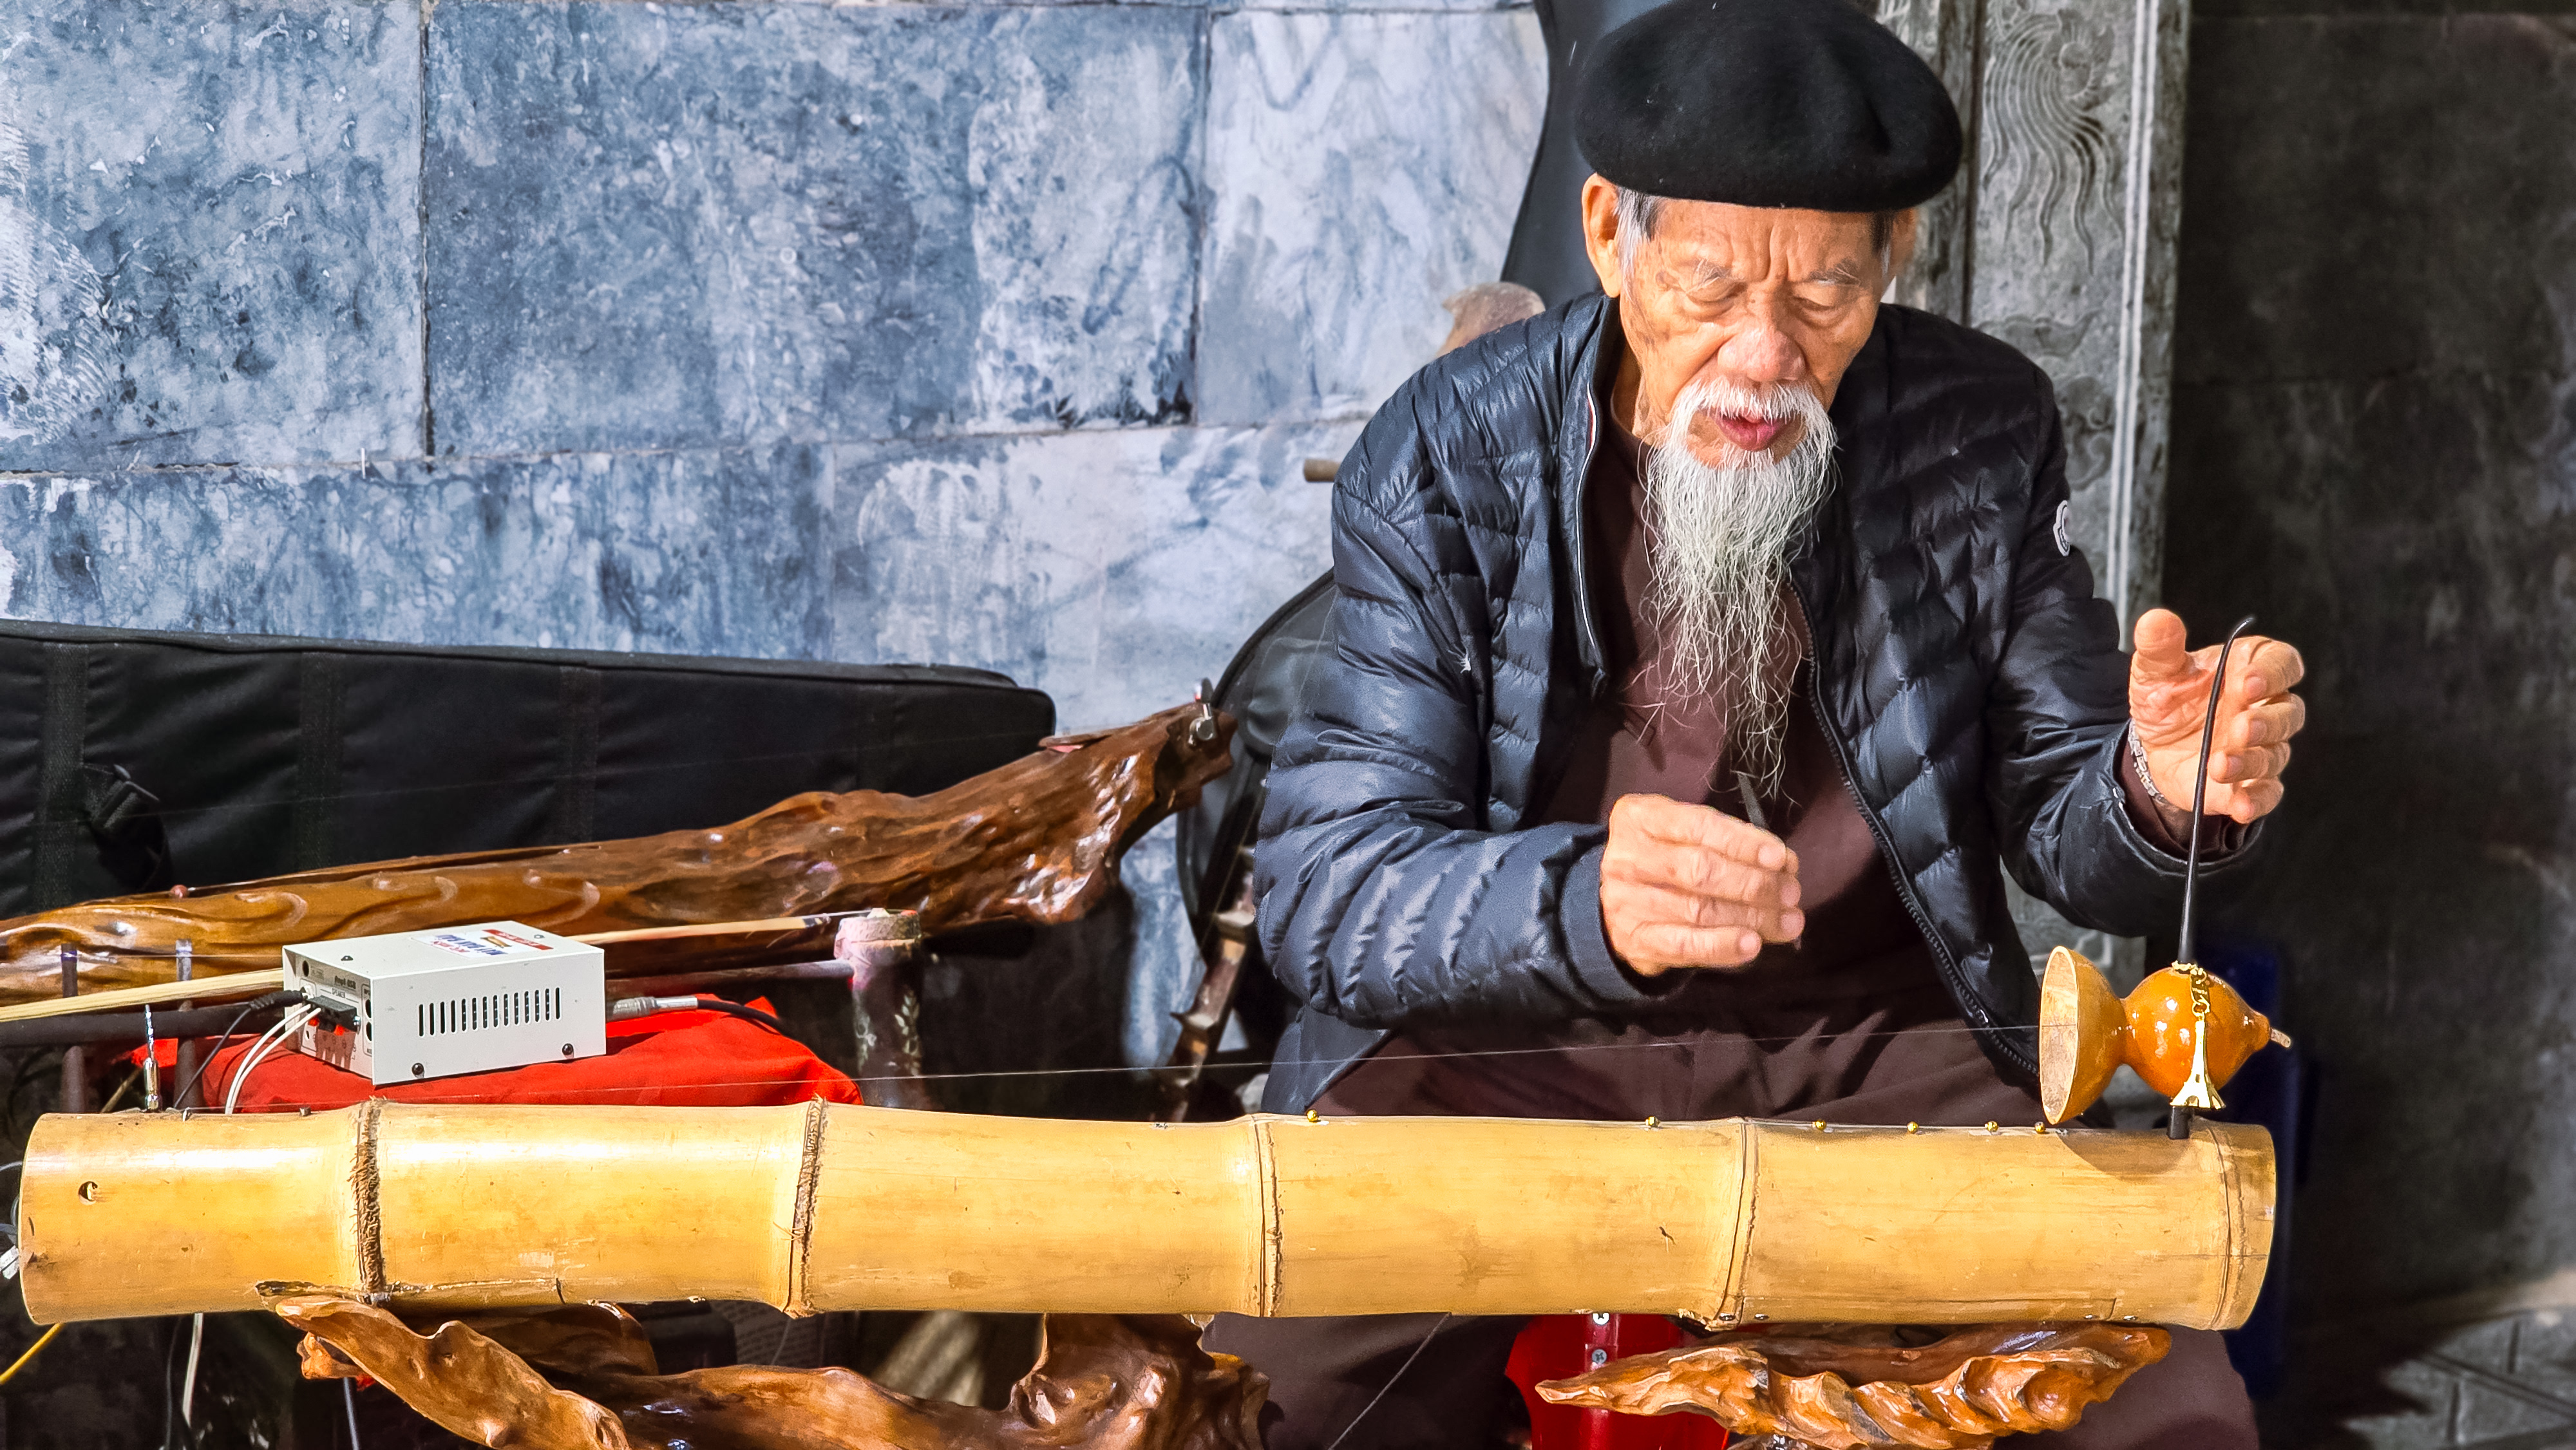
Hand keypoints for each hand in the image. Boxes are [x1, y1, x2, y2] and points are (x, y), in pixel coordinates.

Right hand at [1601, 793, 1803, 973]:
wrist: (1610, 901)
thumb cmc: (1662, 858)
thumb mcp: (1681, 833)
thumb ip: (1726, 841)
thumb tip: (1782, 865)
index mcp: (1641, 818)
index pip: (1699, 826)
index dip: (1743, 843)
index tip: (1780, 858)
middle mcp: (1628, 857)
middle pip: (1701, 871)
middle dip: (1755, 884)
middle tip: (1791, 893)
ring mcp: (1627, 901)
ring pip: (1699, 910)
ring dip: (1752, 917)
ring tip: (1787, 921)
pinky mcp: (1635, 939)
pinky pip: (1684, 946)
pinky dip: (1722, 946)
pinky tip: (1752, 944)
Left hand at [2128, 608, 2306, 824]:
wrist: (2151, 748)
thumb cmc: (2168, 699)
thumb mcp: (2155, 672)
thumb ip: (2160, 647)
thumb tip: (2155, 620)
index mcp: (2250, 670)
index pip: (2283, 664)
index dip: (2272, 673)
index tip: (2246, 682)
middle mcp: (2265, 708)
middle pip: (2289, 713)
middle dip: (2267, 722)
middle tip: (2240, 727)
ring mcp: (2262, 748)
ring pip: (2276, 754)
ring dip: (2252, 761)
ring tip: (2219, 764)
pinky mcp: (2251, 783)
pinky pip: (2267, 793)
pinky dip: (2256, 800)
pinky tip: (2240, 803)